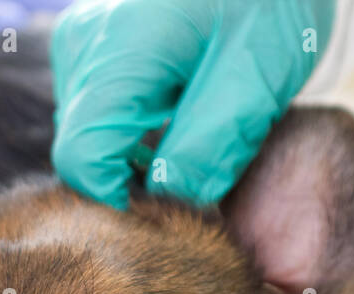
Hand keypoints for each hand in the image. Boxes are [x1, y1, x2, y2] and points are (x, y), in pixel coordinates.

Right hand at [51, 0, 337, 208]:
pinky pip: (100, 113)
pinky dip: (137, 130)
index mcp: (118, 47)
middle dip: (135, 176)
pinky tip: (181, 113)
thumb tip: (168, 200)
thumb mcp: (254, 81)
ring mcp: (82, 43)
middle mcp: (84, 43)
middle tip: (201, 166)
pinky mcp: (92, 49)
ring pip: (90, 136)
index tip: (172, 213)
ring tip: (198, 129)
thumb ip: (208, 148)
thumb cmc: (271, 5)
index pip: (82, 159)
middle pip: (82, 151)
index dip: (120, 201)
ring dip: (138, 153)